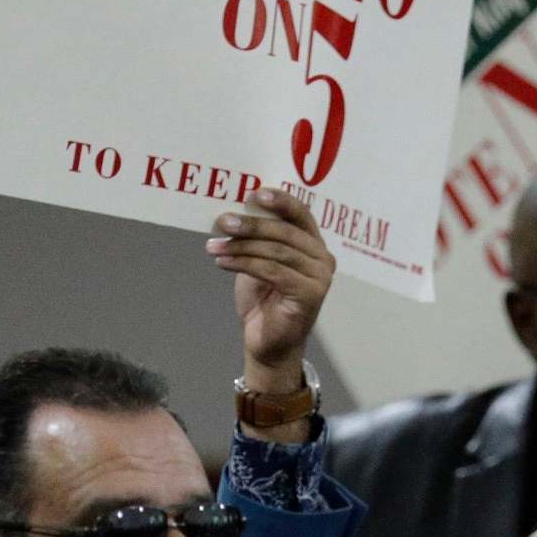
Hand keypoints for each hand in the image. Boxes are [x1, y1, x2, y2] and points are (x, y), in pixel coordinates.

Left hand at [208, 188, 335, 390]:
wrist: (267, 343)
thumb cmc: (263, 301)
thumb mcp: (259, 261)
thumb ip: (258, 238)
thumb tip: (234, 211)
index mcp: (313, 245)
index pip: (301, 214)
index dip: (281, 201)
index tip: (255, 193)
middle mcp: (323, 259)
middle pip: (285, 232)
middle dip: (250, 225)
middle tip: (222, 221)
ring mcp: (320, 278)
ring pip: (276, 251)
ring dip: (240, 246)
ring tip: (213, 246)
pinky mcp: (310, 295)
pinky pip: (272, 271)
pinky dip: (243, 263)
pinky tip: (222, 262)